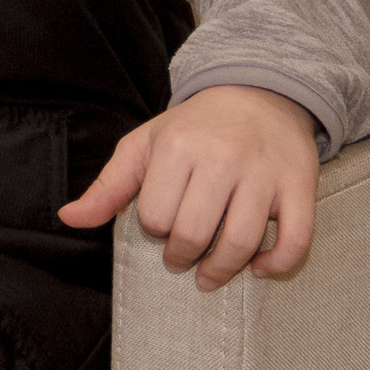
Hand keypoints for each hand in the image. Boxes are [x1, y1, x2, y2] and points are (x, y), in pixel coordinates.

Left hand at [57, 84, 319, 290]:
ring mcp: (264, 172)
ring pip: (242, 241)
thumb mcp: (144, 145)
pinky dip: (276, 265)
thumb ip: (108, 186)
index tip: (161, 227)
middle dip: (183, 258)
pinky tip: (258, 268)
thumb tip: (69, 218)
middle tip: (181, 260)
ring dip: (223, 270)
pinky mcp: (299, 185)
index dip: (155, 230)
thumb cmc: (193, 128)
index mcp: (177, 146)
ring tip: (211, 275)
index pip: (156, 215)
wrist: (258, 94)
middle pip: (195, 233)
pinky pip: (295, 240)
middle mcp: (221, 157)